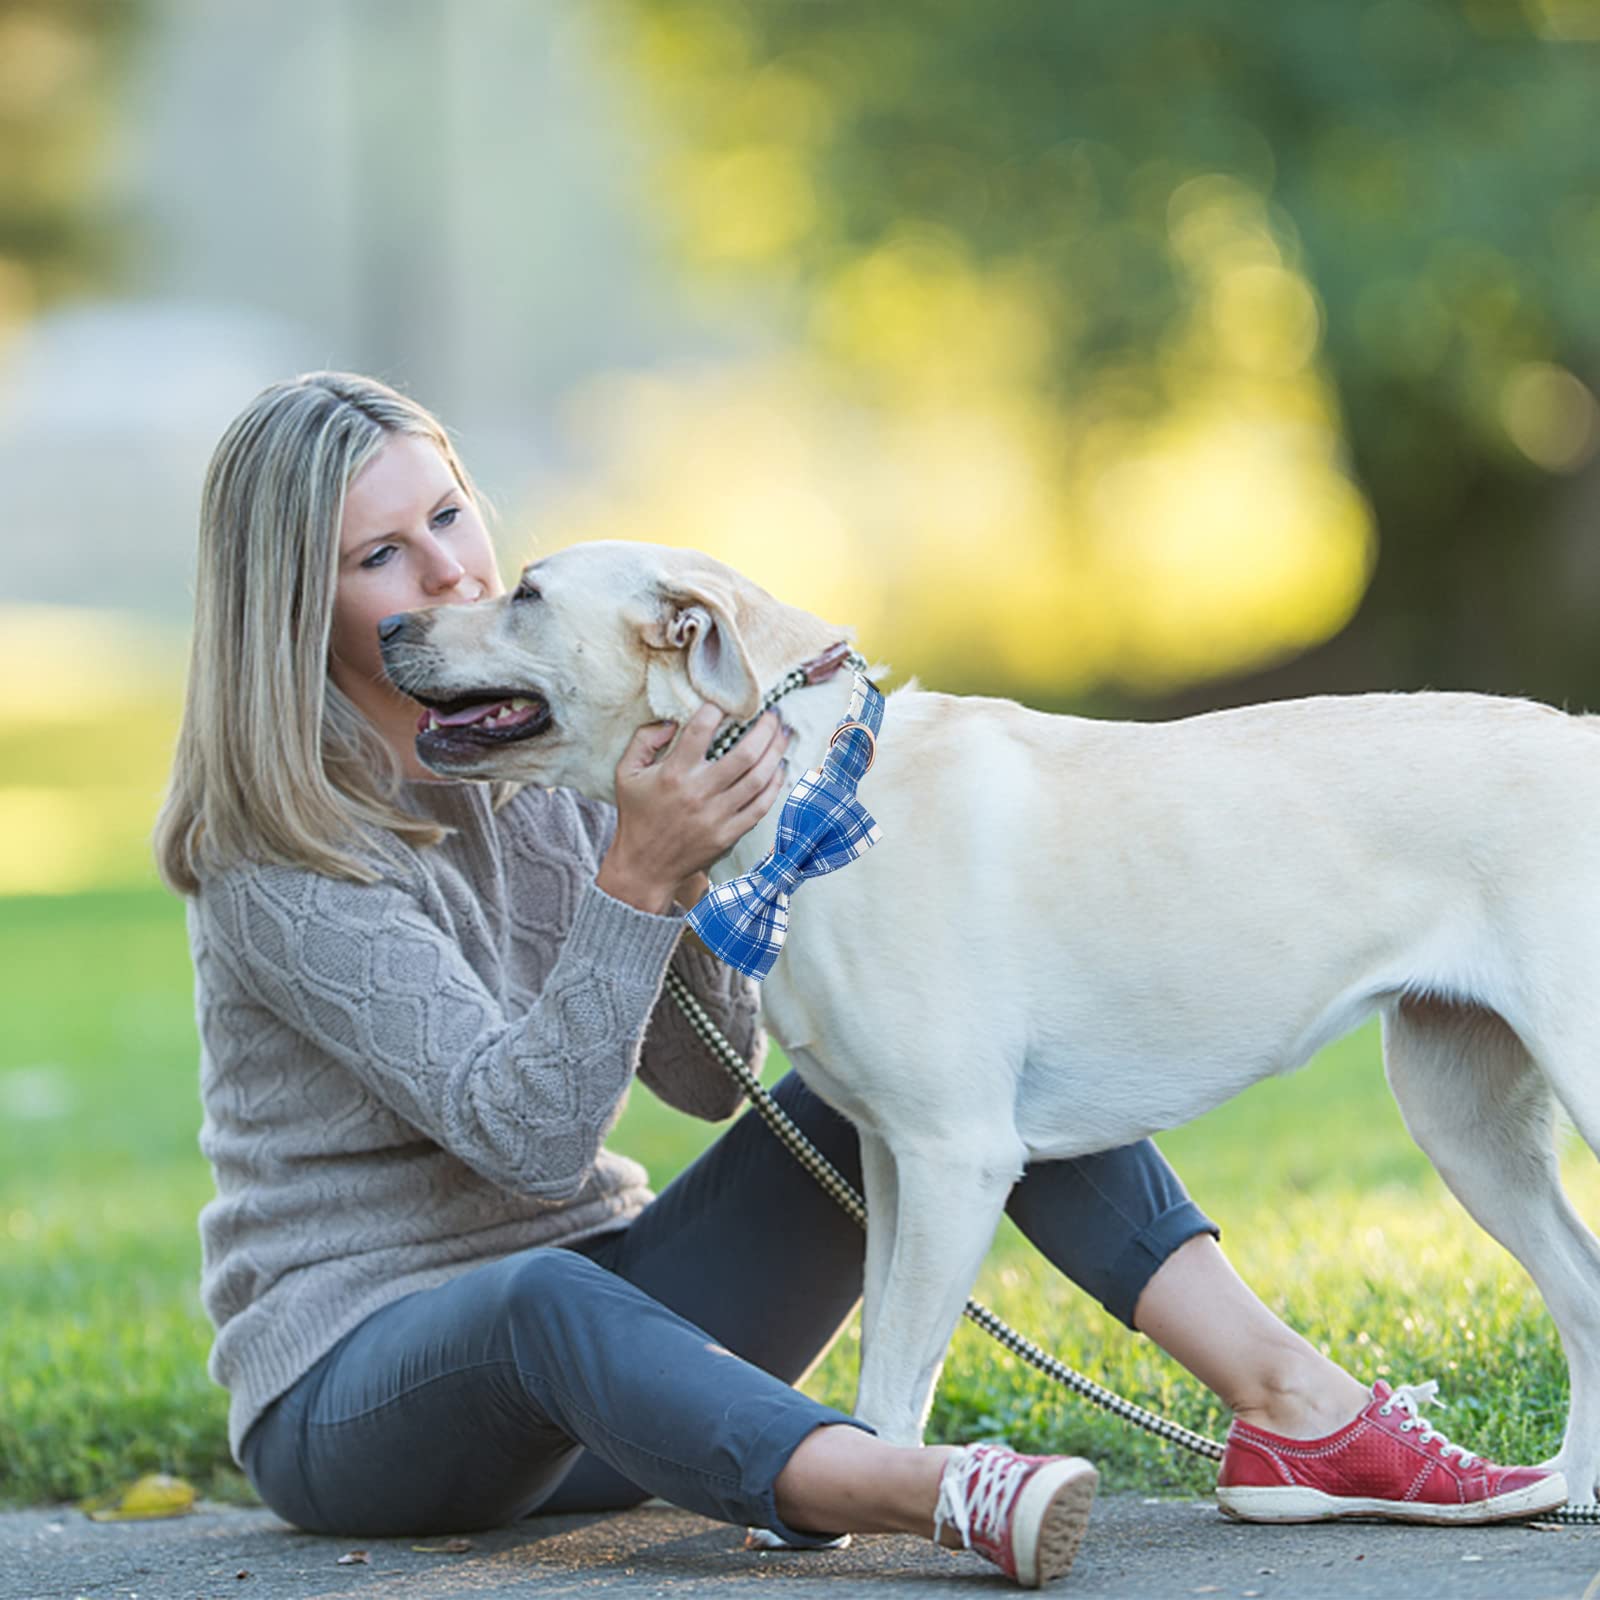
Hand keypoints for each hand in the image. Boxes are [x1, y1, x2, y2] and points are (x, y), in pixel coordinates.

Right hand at [595, 705, 790, 913]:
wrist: (644, 867)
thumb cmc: (637, 815)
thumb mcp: (626, 773)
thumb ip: (644, 740)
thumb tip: (673, 721)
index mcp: (673, 773)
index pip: (702, 730)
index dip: (717, 709)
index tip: (726, 700)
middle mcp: (698, 793)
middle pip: (745, 754)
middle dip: (765, 729)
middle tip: (773, 714)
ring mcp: (717, 816)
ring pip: (759, 779)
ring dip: (777, 753)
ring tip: (784, 735)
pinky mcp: (729, 835)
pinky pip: (761, 807)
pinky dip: (775, 785)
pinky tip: (780, 768)